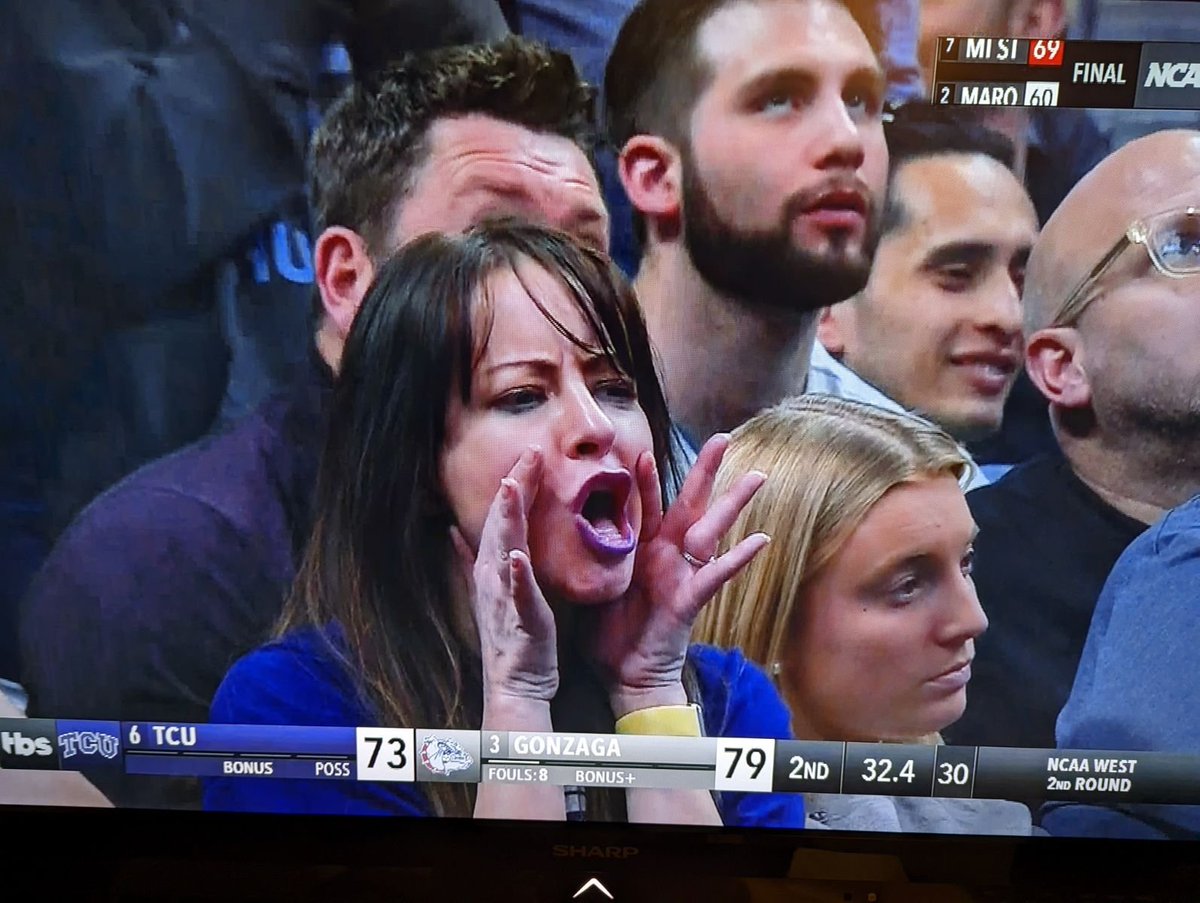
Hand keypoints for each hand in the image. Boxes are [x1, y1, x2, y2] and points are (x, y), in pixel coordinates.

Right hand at [452, 447, 558, 703]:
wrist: (515, 680)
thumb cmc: (511, 633)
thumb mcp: (491, 587)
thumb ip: (470, 559)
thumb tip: (452, 531)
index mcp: (491, 566)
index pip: (502, 516)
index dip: (514, 484)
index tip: (530, 453)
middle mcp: (493, 575)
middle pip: (500, 523)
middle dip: (513, 487)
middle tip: (528, 453)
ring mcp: (503, 595)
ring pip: (503, 550)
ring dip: (506, 520)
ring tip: (512, 489)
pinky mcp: (520, 618)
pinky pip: (517, 594)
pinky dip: (516, 575)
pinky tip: (519, 557)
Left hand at [587, 435, 768, 715]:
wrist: (624, 676)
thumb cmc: (608, 632)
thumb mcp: (594, 584)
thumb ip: (591, 555)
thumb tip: (562, 529)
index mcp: (643, 550)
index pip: (645, 504)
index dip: (646, 476)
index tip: (643, 447)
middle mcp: (667, 556)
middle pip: (689, 503)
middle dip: (705, 470)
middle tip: (723, 437)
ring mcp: (682, 574)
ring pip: (711, 529)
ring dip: (733, 503)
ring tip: (757, 476)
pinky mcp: (689, 599)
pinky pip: (715, 575)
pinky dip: (737, 558)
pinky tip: (760, 540)